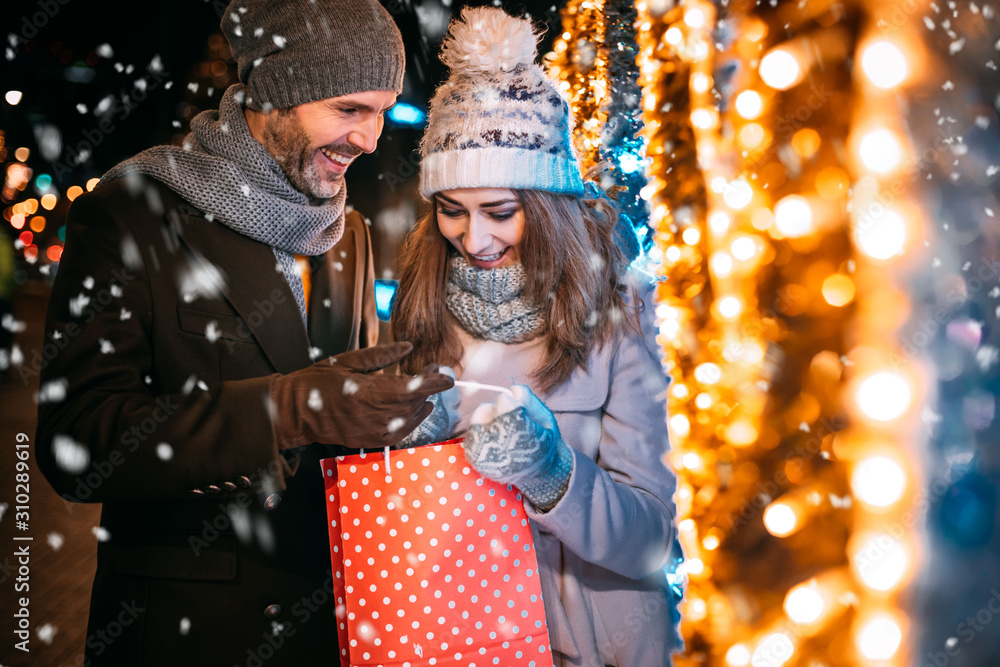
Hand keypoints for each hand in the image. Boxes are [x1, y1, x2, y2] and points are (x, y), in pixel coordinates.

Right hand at [269, 342, 454, 449]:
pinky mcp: (368, 440)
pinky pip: (399, 434)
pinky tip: (417, 412)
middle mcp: (373, 415)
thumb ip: (381, 355)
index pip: (411, 388)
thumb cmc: (316, 382)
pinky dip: (412, 423)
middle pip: (413, 402)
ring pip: (409, 419)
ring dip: (422, 404)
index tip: (446, 376)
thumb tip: (408, 347)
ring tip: (426, 390)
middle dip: (427, 387)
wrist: (294, 412)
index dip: (432, 383)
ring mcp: (371, 431)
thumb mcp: (347, 360)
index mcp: (367, 392)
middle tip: (430, 372)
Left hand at [464, 384, 572, 510]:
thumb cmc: (544, 441)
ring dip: (488, 419)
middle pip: (486, 409)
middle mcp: (496, 445)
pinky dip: (482, 431)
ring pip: (477, 418)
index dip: (513, 403)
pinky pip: (472, 432)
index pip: (504, 402)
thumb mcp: (545, 417)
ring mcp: (482, 453)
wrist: (540, 473)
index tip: (521, 412)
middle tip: (512, 422)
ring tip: (503, 432)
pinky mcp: (474, 458)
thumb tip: (510, 389)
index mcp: (519, 433)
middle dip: (499, 410)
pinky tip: (495, 439)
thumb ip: (528, 399)